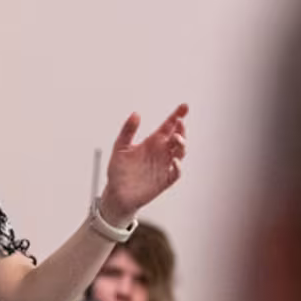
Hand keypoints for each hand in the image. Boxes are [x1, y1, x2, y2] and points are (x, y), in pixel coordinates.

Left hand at [100, 104, 188, 225]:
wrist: (116, 194)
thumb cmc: (118, 170)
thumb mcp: (120, 147)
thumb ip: (128, 130)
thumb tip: (136, 113)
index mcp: (152, 142)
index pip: (168, 126)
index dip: (176, 116)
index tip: (184, 106)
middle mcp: (161, 152)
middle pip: (177, 138)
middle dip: (181, 130)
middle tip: (179, 123)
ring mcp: (164, 166)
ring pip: (180, 153)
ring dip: (181, 145)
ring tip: (176, 138)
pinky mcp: (165, 180)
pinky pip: (176, 172)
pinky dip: (177, 166)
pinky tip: (174, 161)